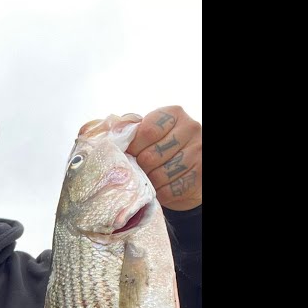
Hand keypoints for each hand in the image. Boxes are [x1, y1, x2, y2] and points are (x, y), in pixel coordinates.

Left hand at [81, 107, 201, 210]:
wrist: (186, 173)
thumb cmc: (162, 151)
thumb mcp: (147, 135)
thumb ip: (130, 131)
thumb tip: (109, 132)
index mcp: (174, 114)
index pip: (146, 131)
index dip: (133, 147)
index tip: (130, 153)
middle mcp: (190, 129)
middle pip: (151, 155)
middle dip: (140, 167)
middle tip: (140, 169)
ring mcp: (197, 152)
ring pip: (159, 175)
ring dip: (149, 181)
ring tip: (150, 178)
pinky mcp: (199, 176)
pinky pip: (169, 191)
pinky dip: (160, 193)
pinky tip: (162, 187)